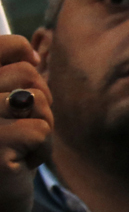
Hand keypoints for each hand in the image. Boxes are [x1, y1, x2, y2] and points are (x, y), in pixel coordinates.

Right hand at [0, 35, 51, 211]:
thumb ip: (10, 78)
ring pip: (39, 102)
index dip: (25, 61)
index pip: (8, 46)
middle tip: (17, 131)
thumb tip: (30, 50)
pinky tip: (19, 166)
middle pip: (28, 75)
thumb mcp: (1, 110)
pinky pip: (41, 131)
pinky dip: (41, 151)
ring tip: (16, 149)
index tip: (22, 87)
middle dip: (38, 105)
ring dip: (39, 130)